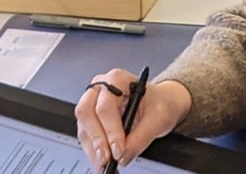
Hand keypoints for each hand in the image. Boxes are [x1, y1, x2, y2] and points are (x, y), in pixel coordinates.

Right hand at [75, 68, 189, 169]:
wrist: (161, 104)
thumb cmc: (160, 103)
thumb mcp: (159, 118)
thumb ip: (141, 138)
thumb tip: (124, 156)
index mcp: (118, 80)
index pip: (106, 106)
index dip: (111, 130)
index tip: (118, 150)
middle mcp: (101, 89)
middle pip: (87, 113)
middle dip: (97, 140)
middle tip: (107, 159)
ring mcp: (93, 103)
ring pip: (84, 128)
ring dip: (93, 150)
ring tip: (106, 165)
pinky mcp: (92, 119)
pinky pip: (86, 137)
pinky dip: (94, 152)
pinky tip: (103, 162)